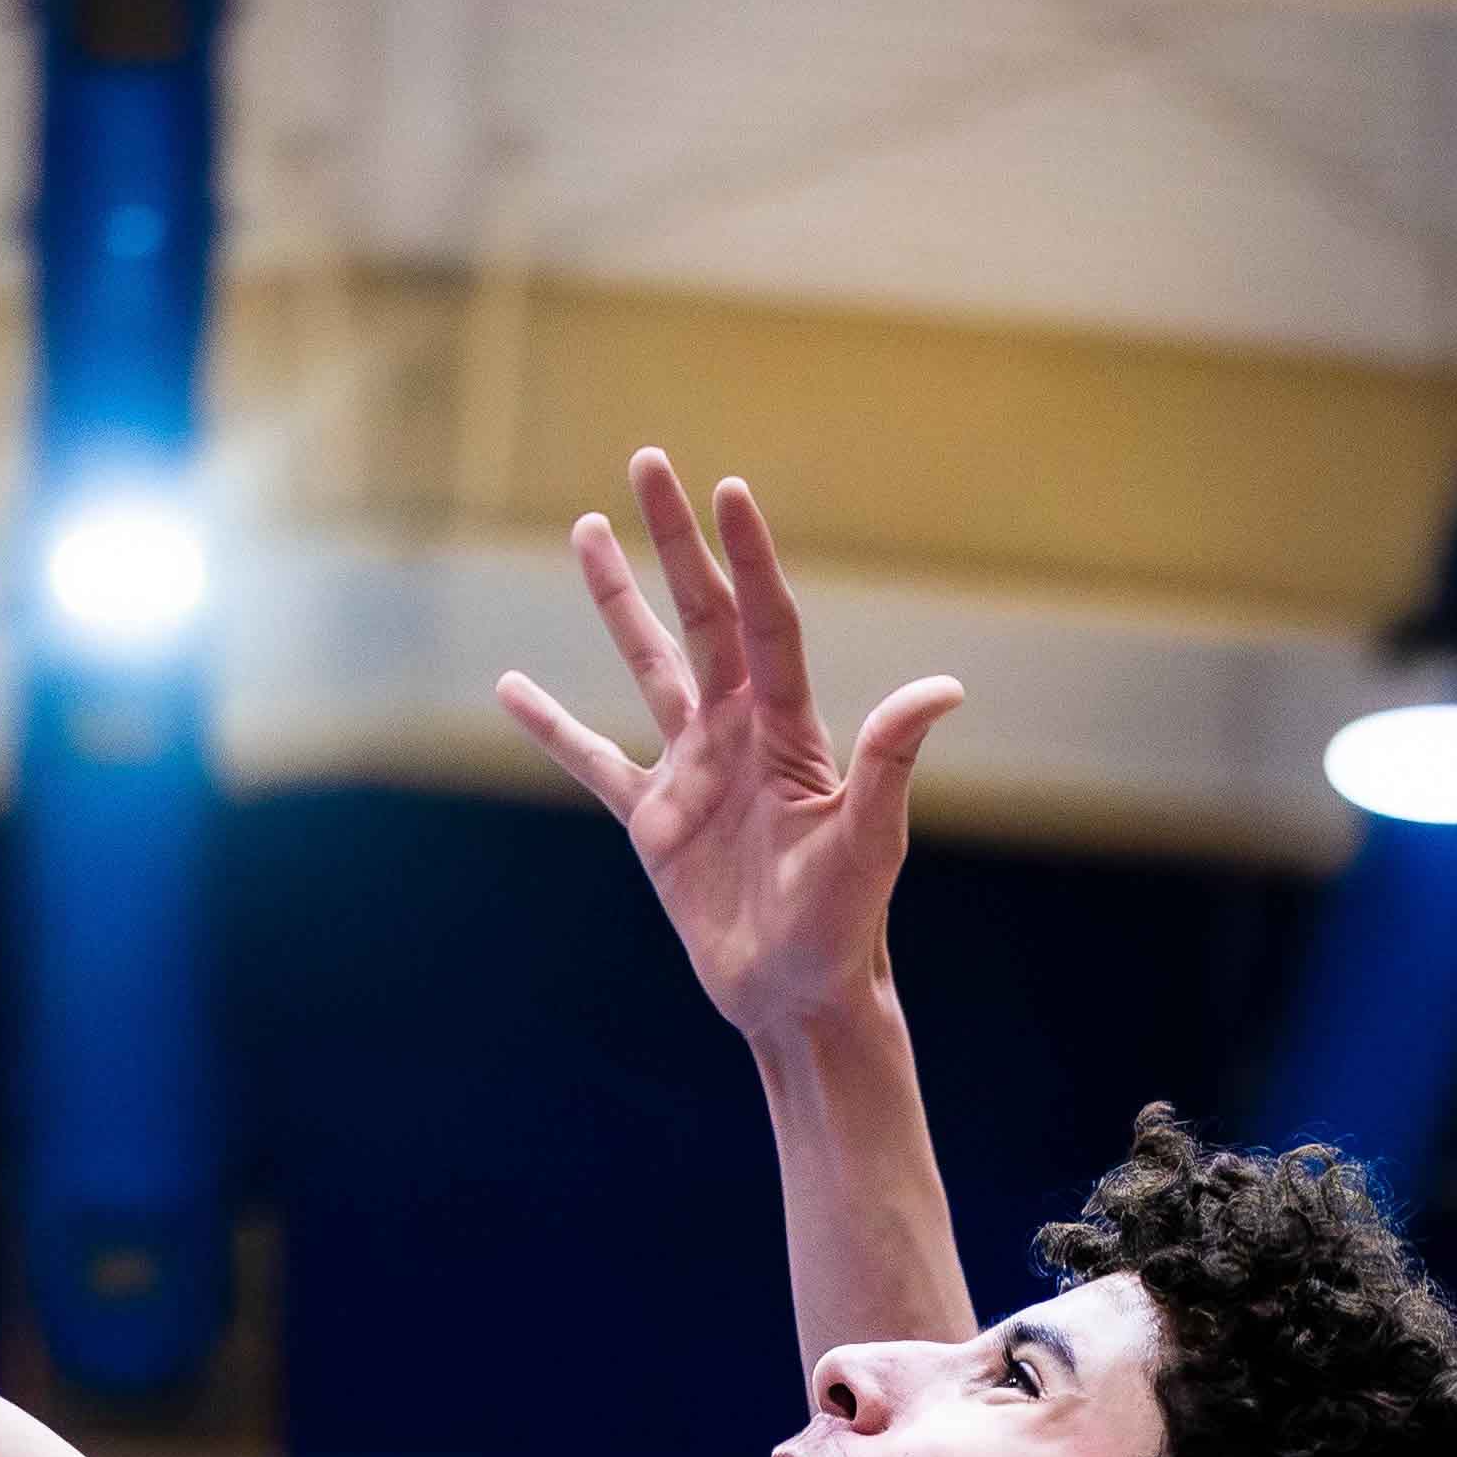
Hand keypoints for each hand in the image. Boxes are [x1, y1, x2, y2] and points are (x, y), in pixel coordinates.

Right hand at [496, 452, 961, 1039]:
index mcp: (787, 729)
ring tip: (586, 529)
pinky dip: (552, 727)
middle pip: (699, 616)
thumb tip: (944, 688)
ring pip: (645, 665)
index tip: (728, 490)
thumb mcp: (869, 840)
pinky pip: (594, 761)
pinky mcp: (654, 821)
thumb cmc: (846, 923)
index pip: (765, 622)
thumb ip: (891, 760)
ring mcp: (692, 772)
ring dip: (616, 600)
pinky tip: (512, 688)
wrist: (797, 994)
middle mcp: (737, 733)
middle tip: (648, 461)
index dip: (747, 558)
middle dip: (674, 540)